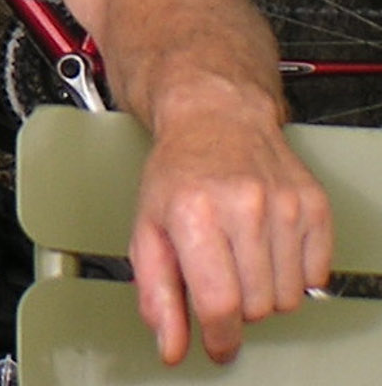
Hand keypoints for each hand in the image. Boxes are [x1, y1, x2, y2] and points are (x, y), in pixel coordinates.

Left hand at [131, 96, 331, 364]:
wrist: (215, 117)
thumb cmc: (178, 173)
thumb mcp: (148, 228)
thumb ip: (156, 293)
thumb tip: (172, 347)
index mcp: (194, 213)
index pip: (219, 303)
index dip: (218, 337)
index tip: (217, 345)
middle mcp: (243, 205)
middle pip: (256, 306)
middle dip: (236, 305)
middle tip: (220, 274)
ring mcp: (284, 204)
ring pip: (289, 297)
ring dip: (265, 291)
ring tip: (241, 256)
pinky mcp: (314, 205)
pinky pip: (316, 276)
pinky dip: (294, 274)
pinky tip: (269, 246)